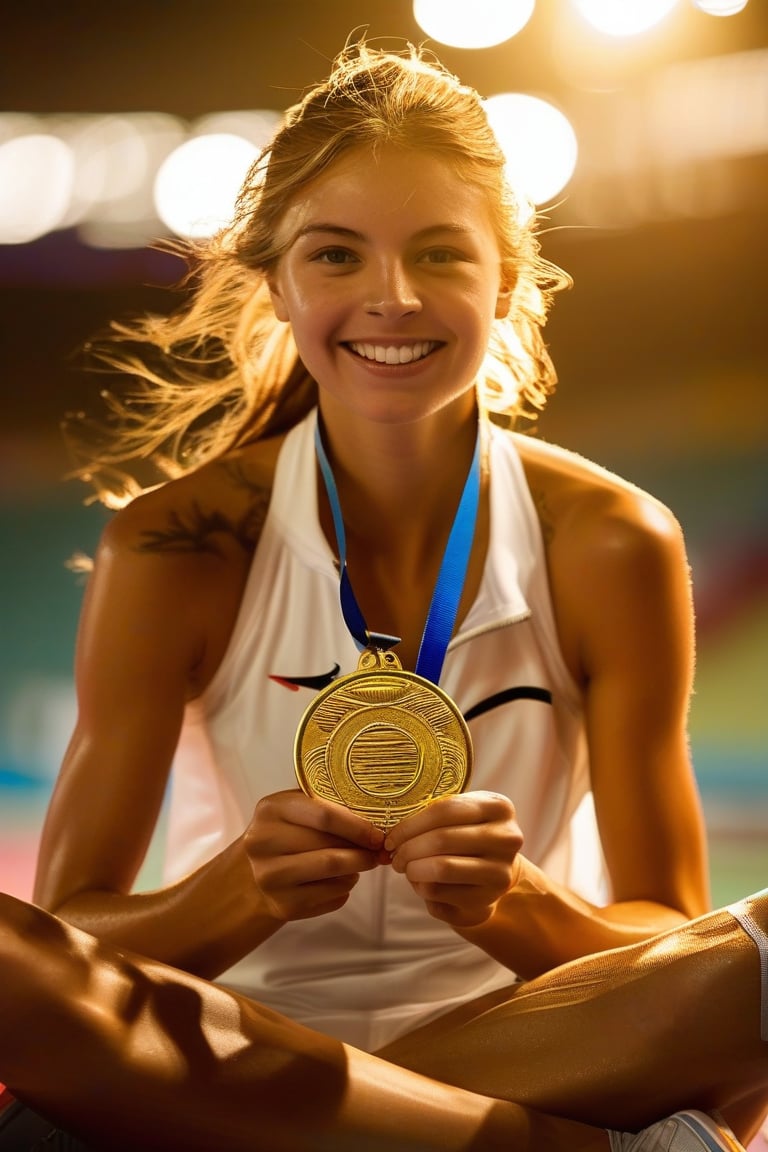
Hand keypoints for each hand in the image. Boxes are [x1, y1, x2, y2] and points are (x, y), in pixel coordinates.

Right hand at [243, 789, 384, 923]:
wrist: (253, 873)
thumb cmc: (284, 833)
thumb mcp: (295, 808)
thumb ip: (327, 804)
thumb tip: (376, 820)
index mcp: (270, 810)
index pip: (324, 816)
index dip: (357, 826)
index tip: (377, 833)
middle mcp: (264, 844)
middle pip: (330, 847)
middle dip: (362, 848)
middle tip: (378, 849)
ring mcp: (270, 878)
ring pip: (333, 872)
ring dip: (358, 867)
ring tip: (364, 861)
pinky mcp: (283, 905)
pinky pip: (331, 896)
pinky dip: (346, 886)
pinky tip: (343, 878)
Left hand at [384, 791, 522, 927]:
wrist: (495, 872)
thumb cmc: (469, 836)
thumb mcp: (462, 815)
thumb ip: (434, 813)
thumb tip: (393, 829)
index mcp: (499, 808)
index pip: (445, 810)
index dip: (410, 824)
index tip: (392, 835)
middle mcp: (507, 840)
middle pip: (441, 840)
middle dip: (408, 848)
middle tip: (394, 854)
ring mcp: (499, 873)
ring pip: (440, 869)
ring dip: (412, 869)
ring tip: (405, 867)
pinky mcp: (486, 902)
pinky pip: (438, 894)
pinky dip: (421, 888)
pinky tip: (421, 883)